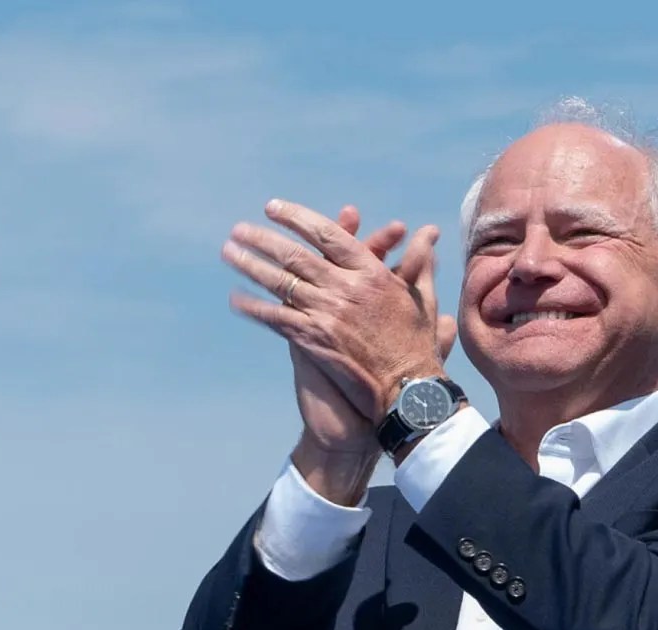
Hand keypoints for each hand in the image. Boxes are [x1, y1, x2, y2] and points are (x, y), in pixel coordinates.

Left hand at [222, 199, 457, 426]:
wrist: (407, 392)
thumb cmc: (418, 348)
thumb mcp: (423, 300)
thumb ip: (420, 264)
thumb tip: (428, 233)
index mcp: (372, 274)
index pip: (327, 235)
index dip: (297, 218)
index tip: (274, 208)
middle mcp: (346, 288)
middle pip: (296, 254)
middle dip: (263, 239)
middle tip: (239, 230)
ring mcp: (327, 313)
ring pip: (281, 281)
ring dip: (251, 265)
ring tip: (229, 252)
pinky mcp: (314, 339)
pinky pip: (276, 317)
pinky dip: (254, 307)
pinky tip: (236, 299)